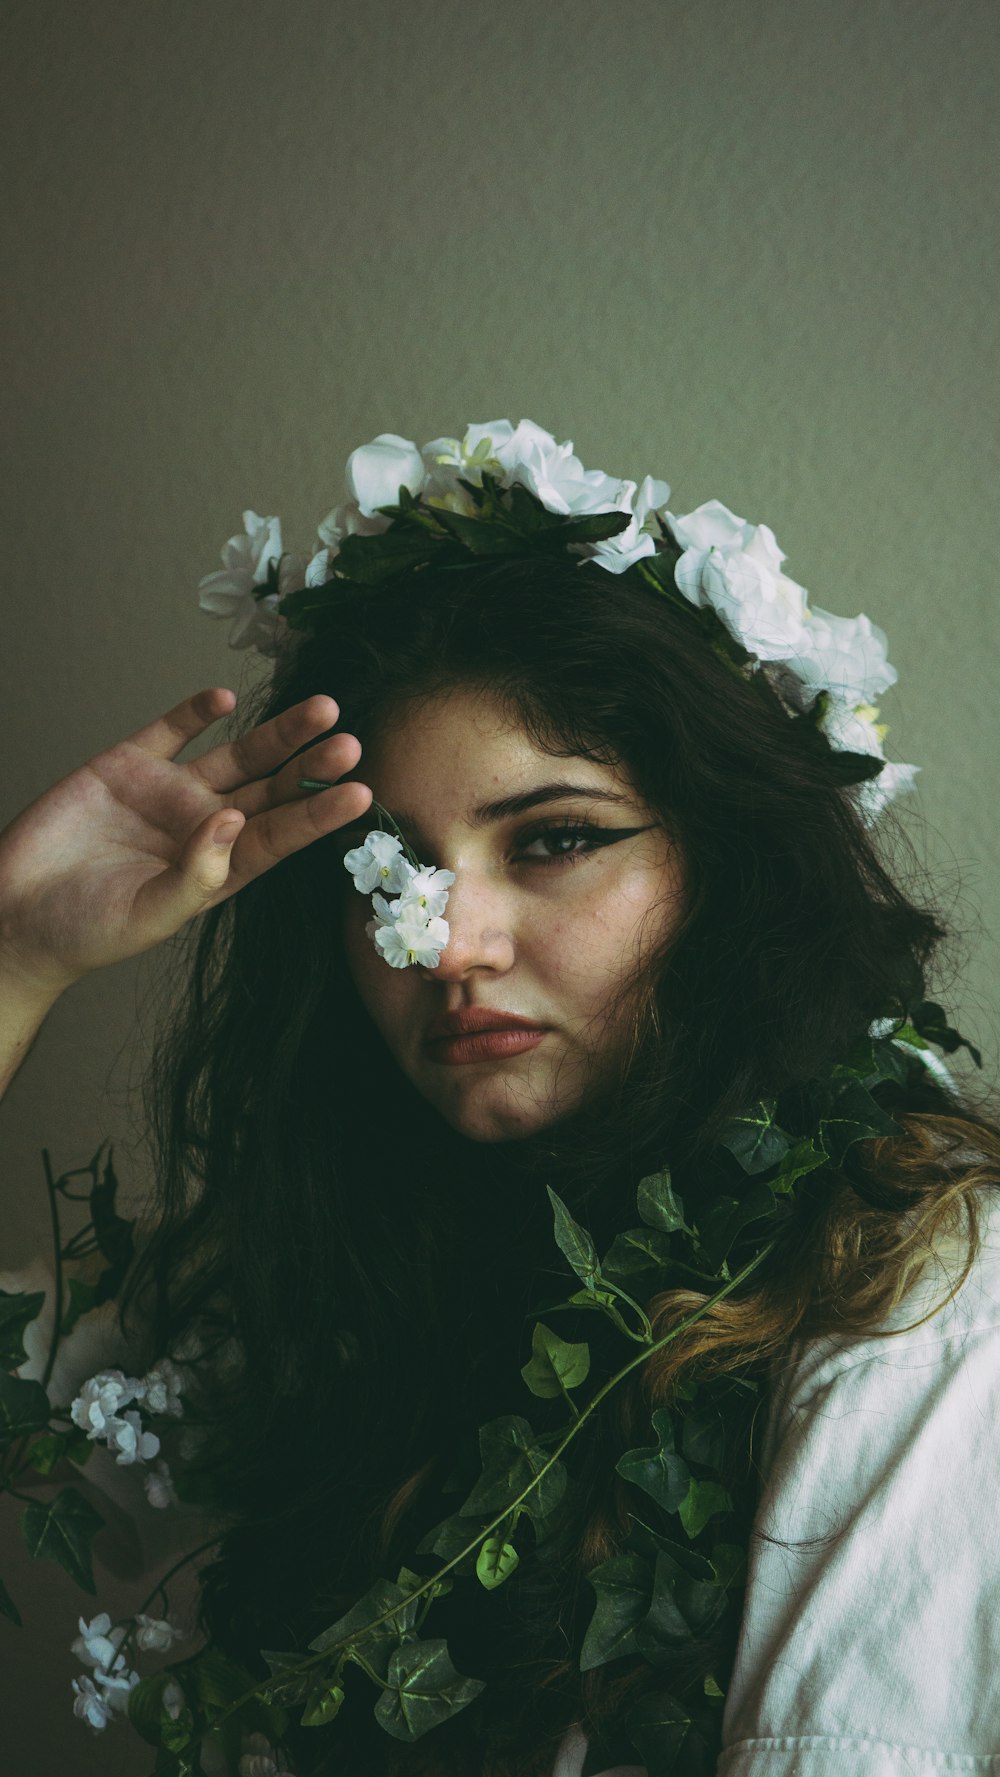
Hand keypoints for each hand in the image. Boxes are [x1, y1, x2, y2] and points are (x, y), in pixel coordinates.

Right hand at [0, 688, 371, 996]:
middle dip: (311, 765)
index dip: (320, 814)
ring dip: (277, 732)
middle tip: (353, 742)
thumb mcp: (149, 915)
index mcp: (220, 868)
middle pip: (272, 788)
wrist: (16, 914)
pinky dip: (196, 712)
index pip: (282, 836)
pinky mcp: (127, 765)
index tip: (360, 792)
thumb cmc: (86, 931)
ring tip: (322, 708)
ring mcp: (168, 792)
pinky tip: (225, 698)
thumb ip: (196, 874)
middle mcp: (204, 825)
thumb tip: (233, 822)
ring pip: (237, 754)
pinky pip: (170, 730)